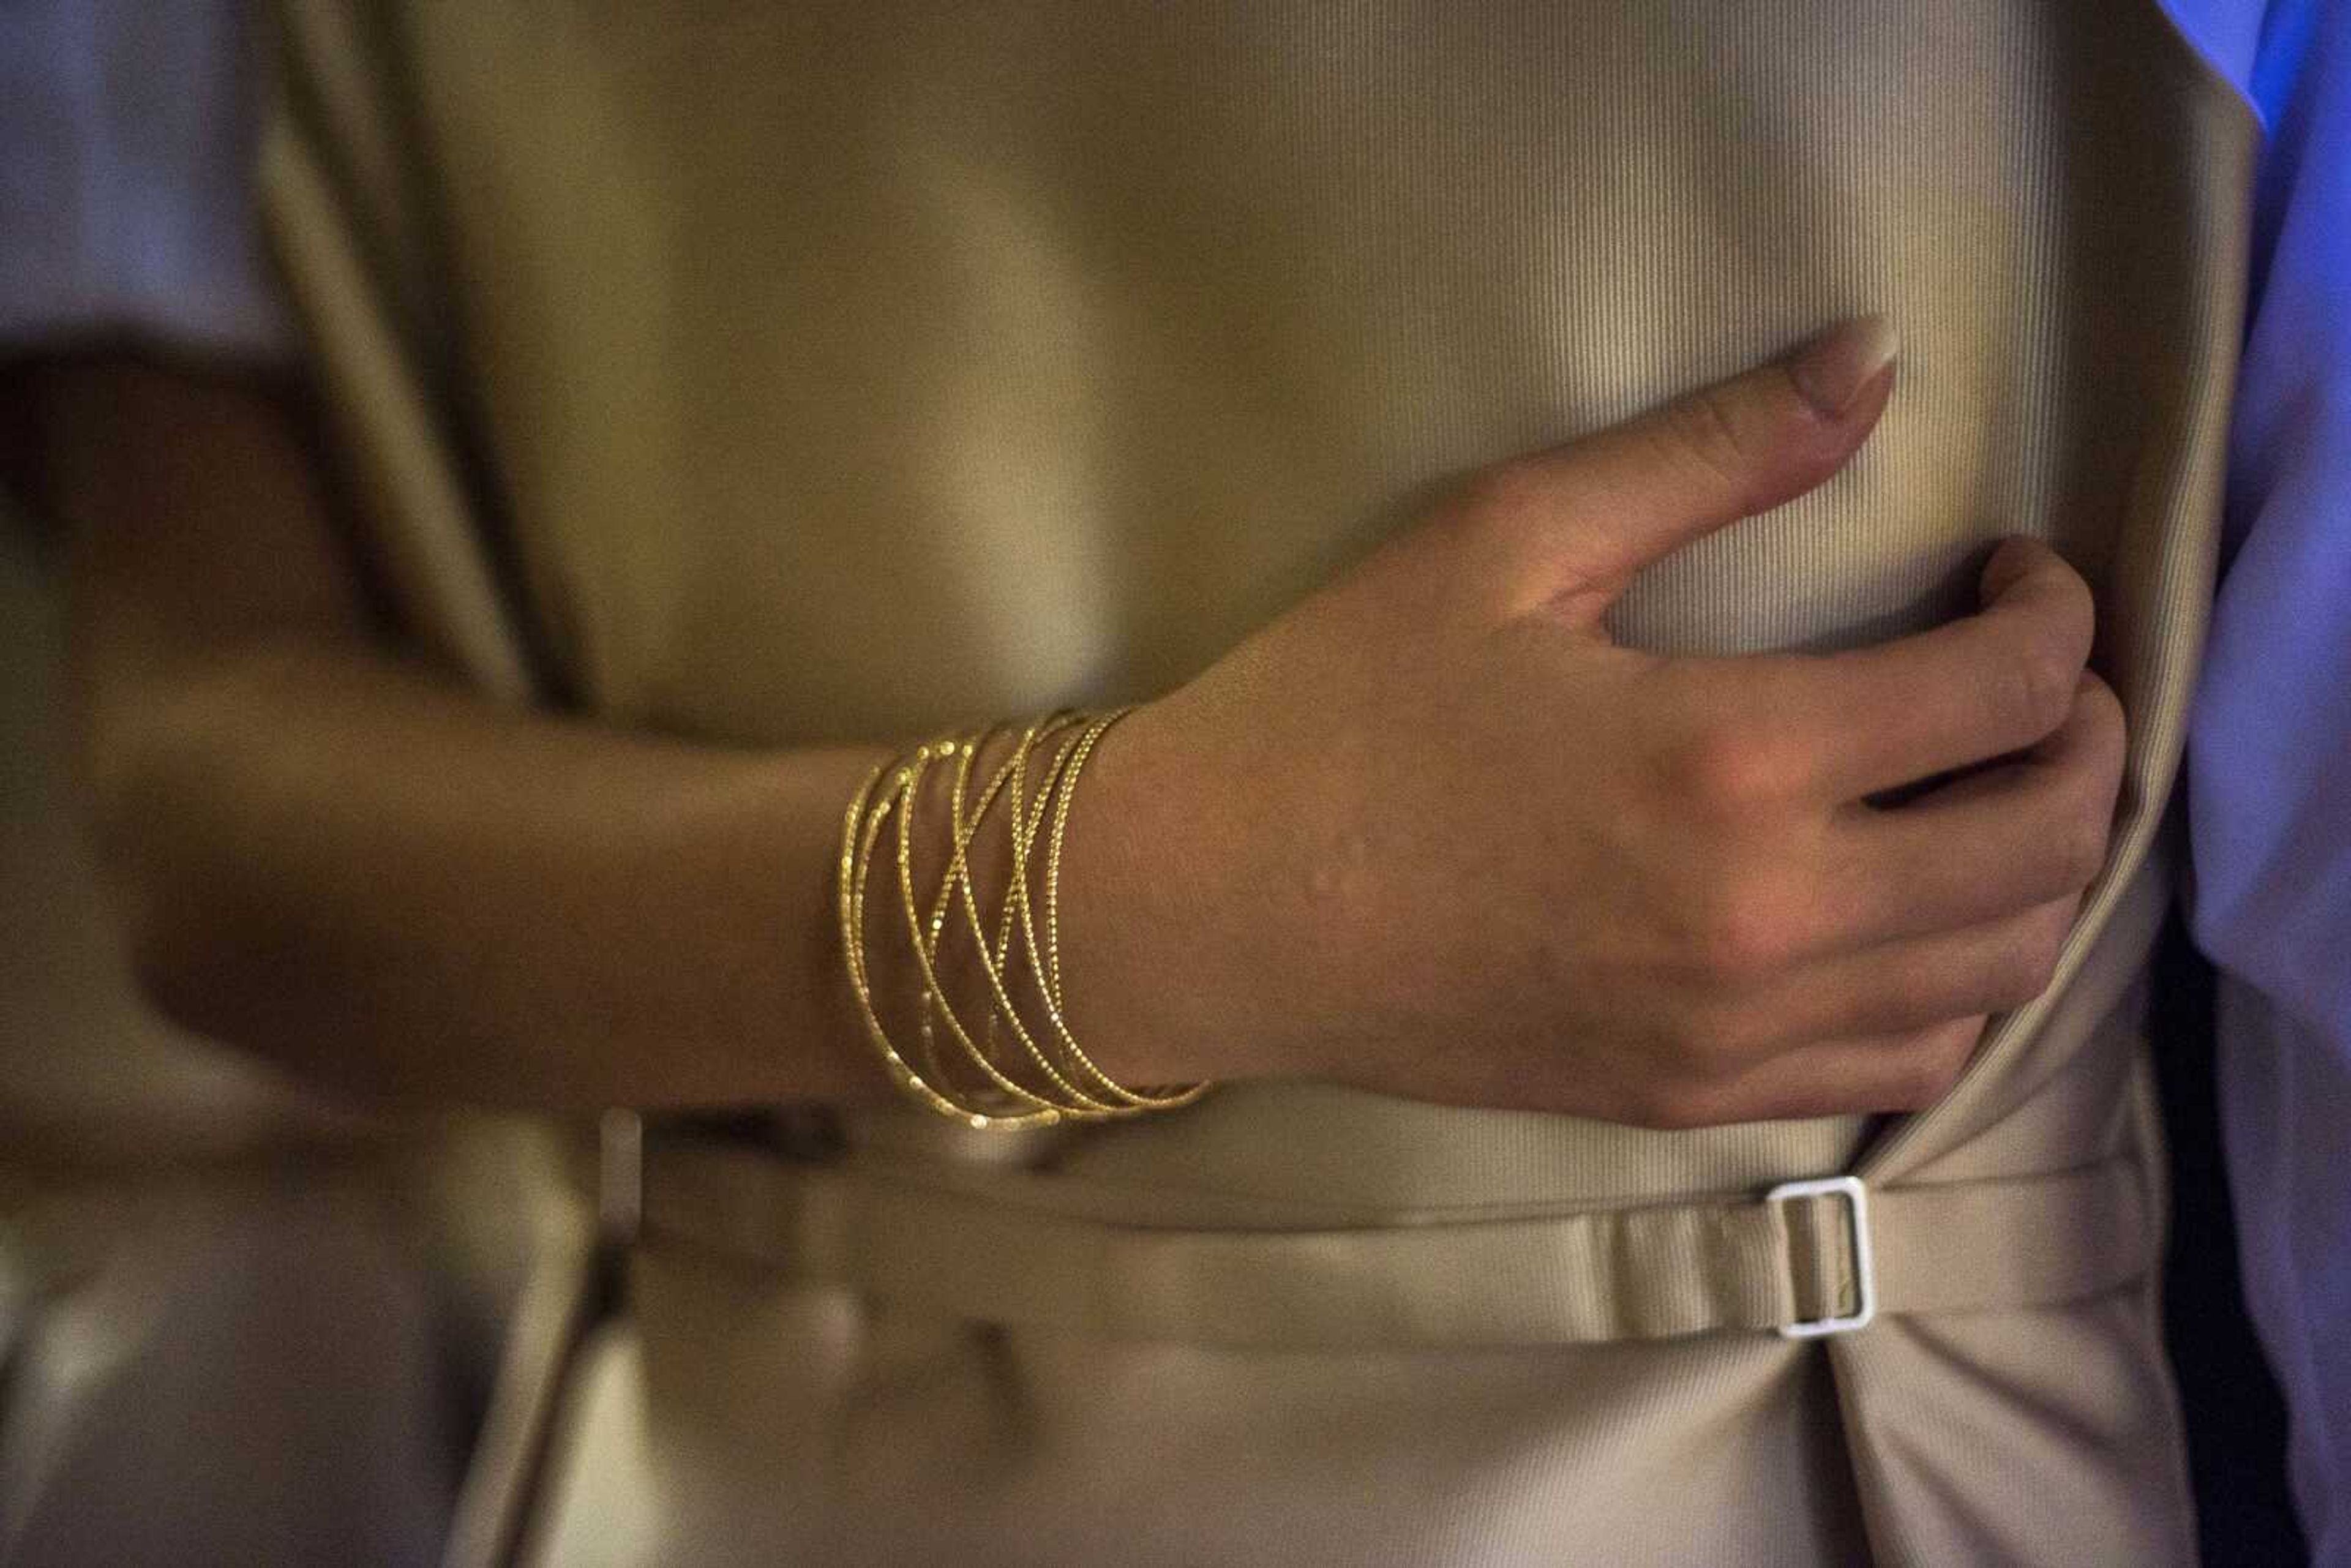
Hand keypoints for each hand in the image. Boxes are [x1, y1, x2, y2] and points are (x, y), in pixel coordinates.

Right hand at [1077, 317, 2126, 1126]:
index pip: (2005, 692)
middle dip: (2086, 743)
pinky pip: (1903, 1065)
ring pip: (2000, 972)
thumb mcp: (1504, 540)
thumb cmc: (1339, 709)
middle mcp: (1767, 915)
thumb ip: (1708, 453)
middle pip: (2044, 845)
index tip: (2015, 575)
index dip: (2056, 616)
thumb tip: (1872, 361)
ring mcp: (1734, 1029)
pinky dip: (1954, 987)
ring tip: (1985, 790)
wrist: (1211, 908)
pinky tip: (1905, 914)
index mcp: (1729, 756)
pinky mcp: (1690, 1095)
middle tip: (2036, 678)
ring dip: (2037, 870)